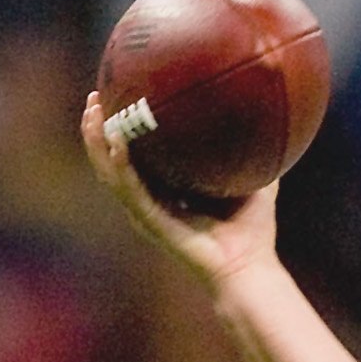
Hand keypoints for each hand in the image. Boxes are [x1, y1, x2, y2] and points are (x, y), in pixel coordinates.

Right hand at [81, 90, 282, 289]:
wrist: (250, 267)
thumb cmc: (253, 229)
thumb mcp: (256, 178)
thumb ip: (254, 149)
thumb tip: (268, 112)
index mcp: (166, 189)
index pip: (134, 154)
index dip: (120, 126)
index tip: (114, 94)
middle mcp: (150, 200)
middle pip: (110, 160)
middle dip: (97, 127)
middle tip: (93, 96)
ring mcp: (146, 212)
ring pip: (110, 172)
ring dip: (97, 142)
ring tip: (92, 112)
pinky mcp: (150, 222)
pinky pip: (129, 189)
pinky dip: (119, 164)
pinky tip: (115, 141)